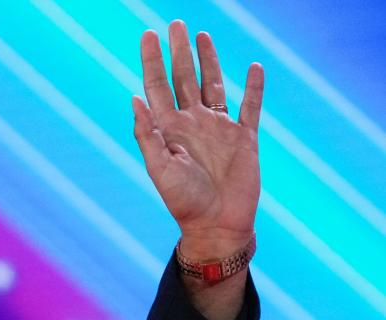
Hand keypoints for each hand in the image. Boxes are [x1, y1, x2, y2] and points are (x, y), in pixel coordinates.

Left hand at [132, 21, 263, 259]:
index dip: (152, 61)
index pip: (157, 87)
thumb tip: (134, 98)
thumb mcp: (160, 169)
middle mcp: (192, 124)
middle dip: (179, 51)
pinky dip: (254, 87)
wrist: (216, 225)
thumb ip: (147, 134)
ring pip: (214, 84)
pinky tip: (254, 67)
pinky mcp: (244, 138)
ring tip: (203, 35)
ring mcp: (219, 128)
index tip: (148, 35)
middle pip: (184, 78)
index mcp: (169, 130)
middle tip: (175, 24)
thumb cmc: (184, 202)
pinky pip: (251, 106)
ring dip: (209, 60)